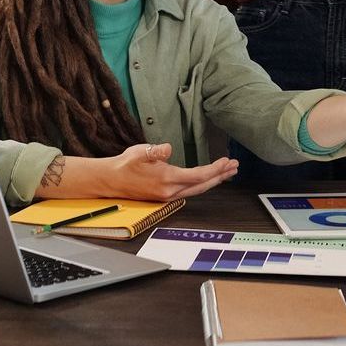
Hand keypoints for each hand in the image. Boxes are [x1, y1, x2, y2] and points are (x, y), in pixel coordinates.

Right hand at [100, 143, 237, 201]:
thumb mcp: (139, 152)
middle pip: (202, 185)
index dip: (215, 169)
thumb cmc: (125, 164)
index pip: (198, 175)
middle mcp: (170, 190)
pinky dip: (202, 183)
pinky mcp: (165, 196)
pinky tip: (208, 178)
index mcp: (167, 179)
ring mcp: (168, 195)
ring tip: (227, 172)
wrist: (110, 180)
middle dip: (220, 176)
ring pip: (197, 189)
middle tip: (235, 166)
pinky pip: (190, 190)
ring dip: (214, 180)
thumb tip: (167, 149)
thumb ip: (155, 151)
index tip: (227, 161)